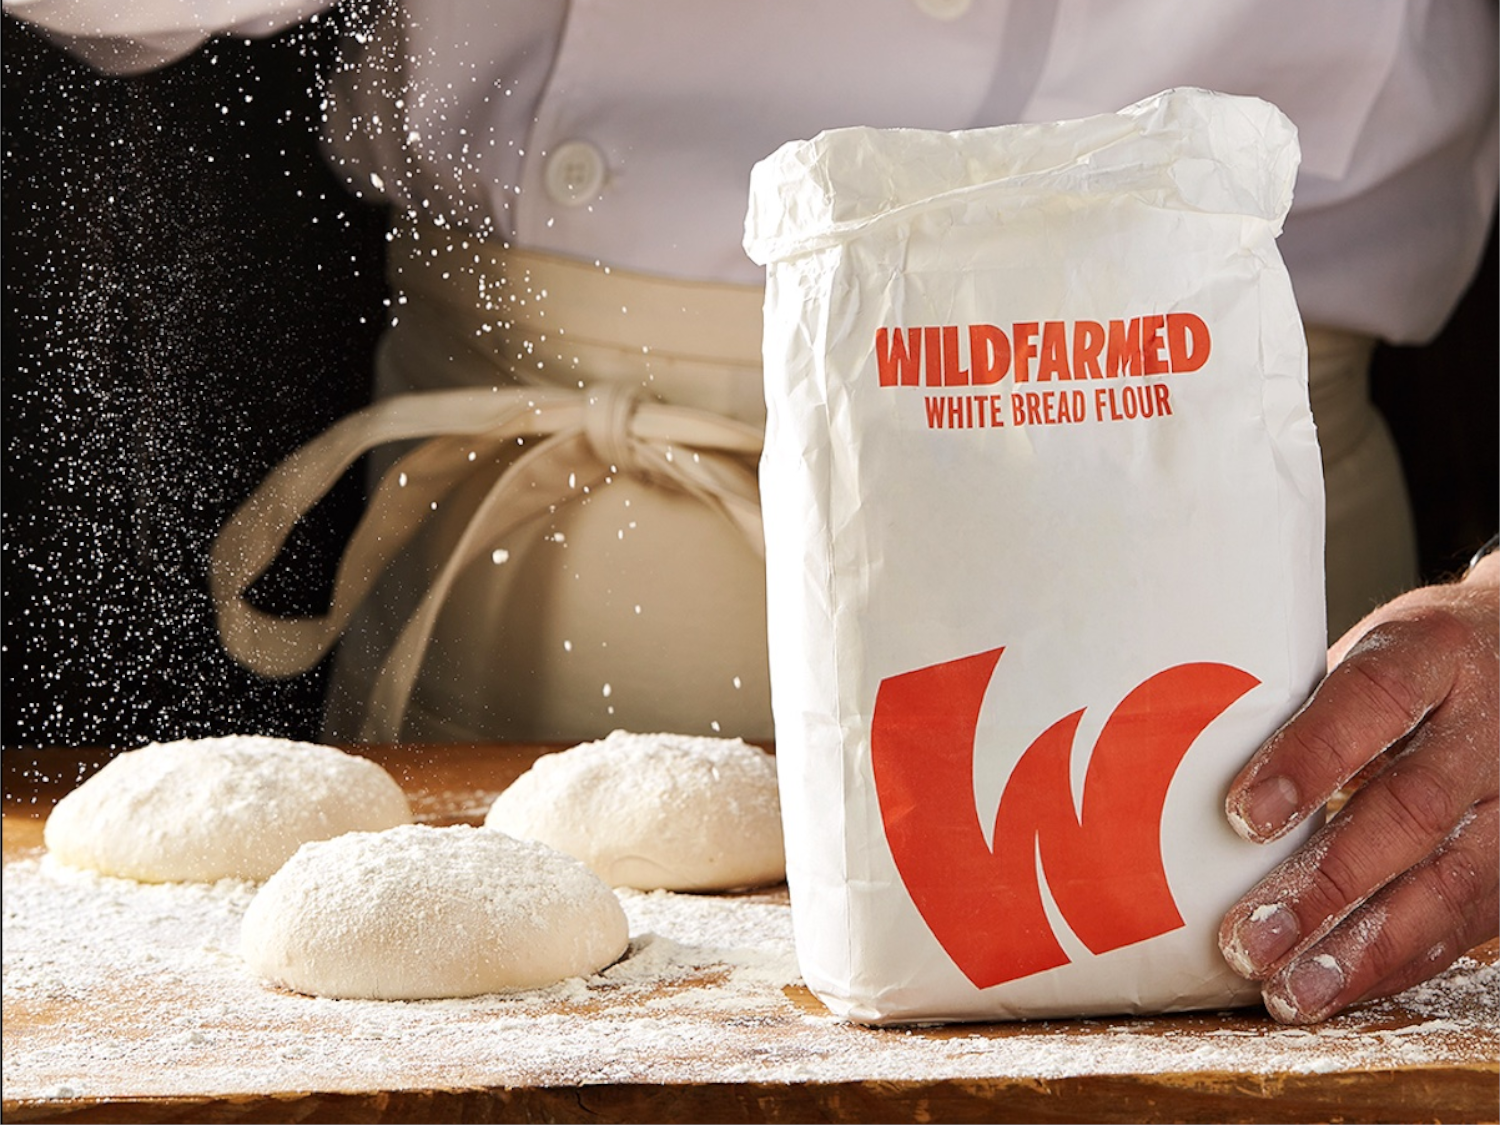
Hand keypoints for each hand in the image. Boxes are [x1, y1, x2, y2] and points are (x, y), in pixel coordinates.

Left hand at [1217, 552, 1498, 1023]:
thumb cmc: (1408, 663)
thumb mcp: (1358, 650)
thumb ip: (1292, 700)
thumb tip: (1170, 759)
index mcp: (1432, 651)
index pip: (1374, 698)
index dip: (1309, 757)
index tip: (1243, 814)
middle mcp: (1484, 727)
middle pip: (1409, 810)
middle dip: (1325, 884)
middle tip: (1248, 937)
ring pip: (1447, 883)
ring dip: (1360, 948)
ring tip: (1290, 990)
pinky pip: (1463, 922)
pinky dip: (1393, 963)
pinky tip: (1335, 988)